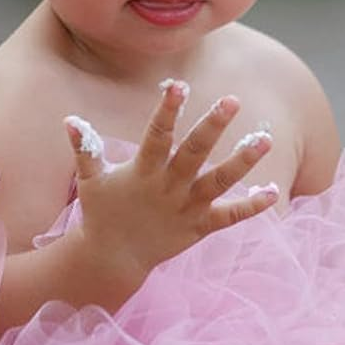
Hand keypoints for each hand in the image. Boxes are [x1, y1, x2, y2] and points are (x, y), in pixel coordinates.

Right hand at [63, 81, 276, 281]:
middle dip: (213, 126)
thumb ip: (85, 148)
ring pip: (219, 182)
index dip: (167, 111)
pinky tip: (274, 191)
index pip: (156, 135)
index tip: (179, 85)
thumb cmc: (102, 211)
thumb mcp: (90, 180)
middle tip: (233, 100)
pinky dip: (251, 206)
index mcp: (142, 171)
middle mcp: (168, 187)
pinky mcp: (200, 227)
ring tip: (265, 140)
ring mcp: (186, 208)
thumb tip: (70, 119)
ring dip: (242, 162)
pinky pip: (229, 216)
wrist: (112, 259)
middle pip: (194, 153)